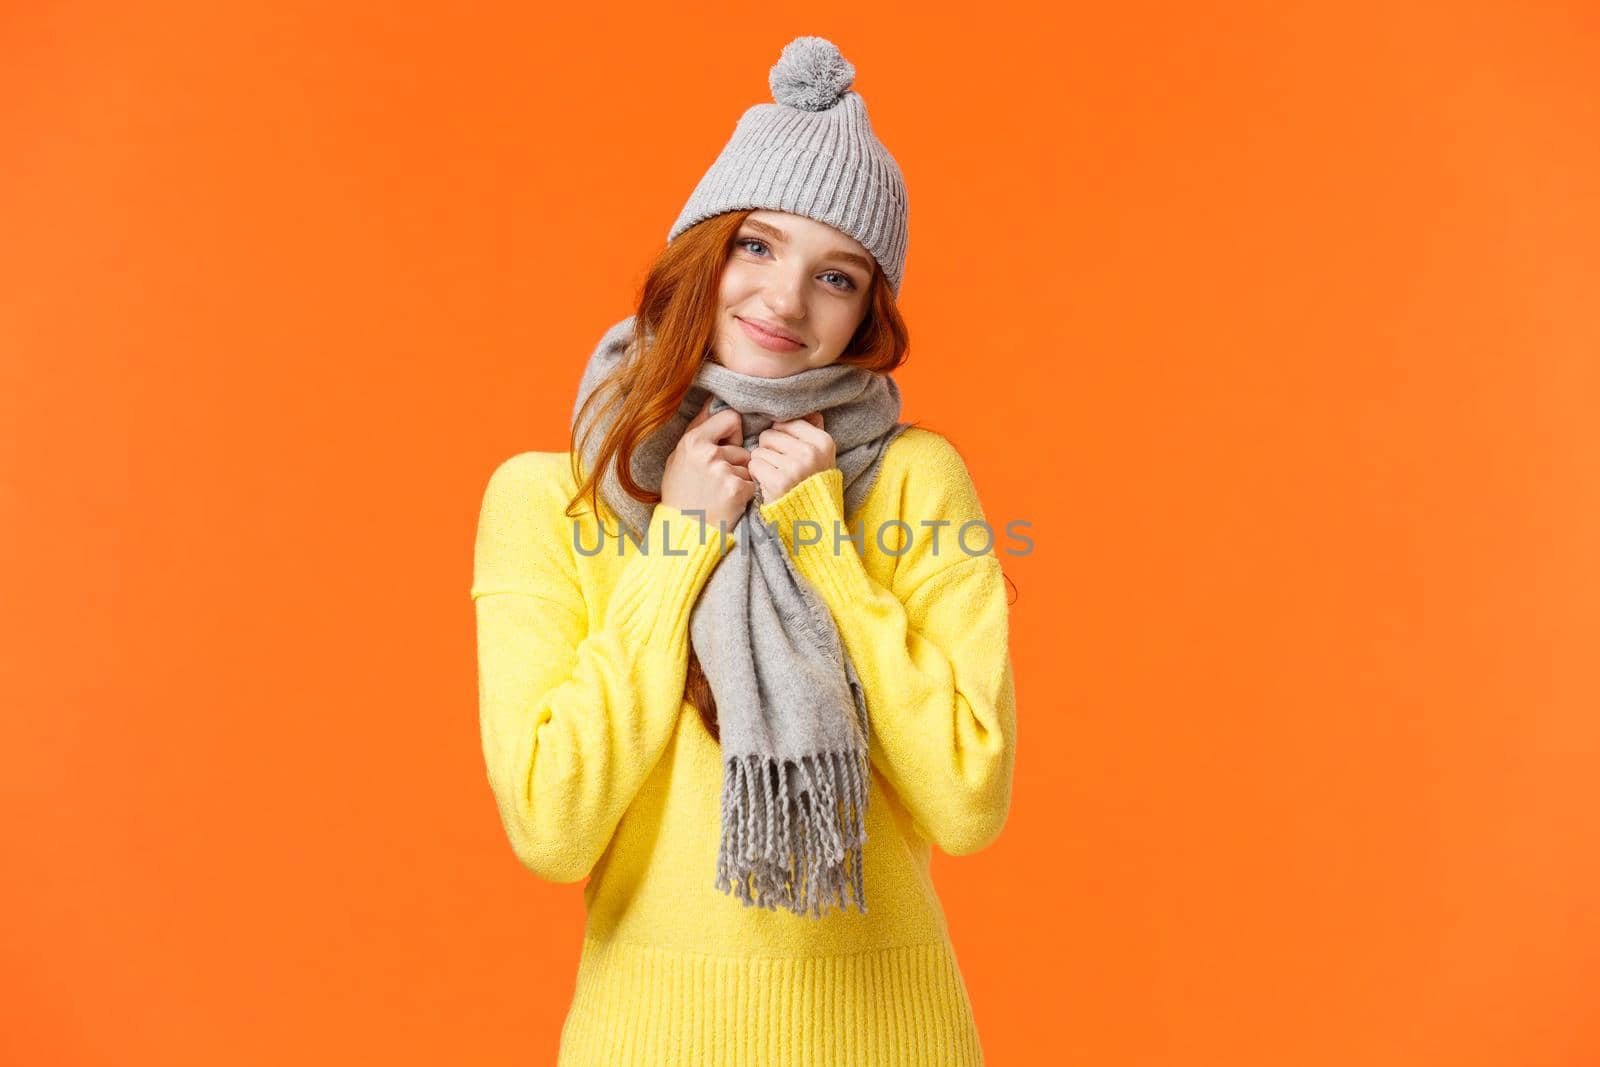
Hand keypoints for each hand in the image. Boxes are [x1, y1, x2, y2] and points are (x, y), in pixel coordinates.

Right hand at [661, 396, 755, 529]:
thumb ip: (697, 429)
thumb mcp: (678, 458)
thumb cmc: (681, 493)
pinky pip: (752, 482)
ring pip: (748, 465)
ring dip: (740, 478)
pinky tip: (728, 502)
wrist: (684, 531)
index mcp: (692, 441)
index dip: (733, 432)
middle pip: (742, 447)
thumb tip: (713, 401)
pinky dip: (745, 493)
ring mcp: (723, 471)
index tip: (726, 446)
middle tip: (716, 480)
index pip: (731, 418)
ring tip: (720, 492)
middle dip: (736, 461)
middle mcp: (708, 453)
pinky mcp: (736, 489)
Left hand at [749, 411, 834, 502]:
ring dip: (762, 463)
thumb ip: (814, 431)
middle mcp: (810, 452)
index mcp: (823, 441)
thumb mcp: (823, 456)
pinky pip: (754, 465)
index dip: (781, 437)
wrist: (813, 519)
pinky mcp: (778, 482)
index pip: (785, 423)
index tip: (788, 452)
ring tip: (775, 476)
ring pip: (759, 450)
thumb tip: (809, 409)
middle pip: (769, 435)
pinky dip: (757, 475)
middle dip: (769, 450)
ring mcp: (794, 467)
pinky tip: (768, 483)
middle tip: (779, 466)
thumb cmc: (813, 484)